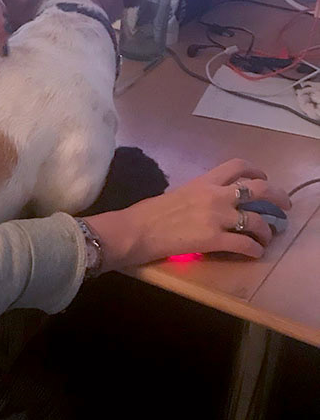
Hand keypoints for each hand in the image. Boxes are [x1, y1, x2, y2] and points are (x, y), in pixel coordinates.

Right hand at [84, 159, 292, 269]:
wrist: (135, 230)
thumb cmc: (148, 213)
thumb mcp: (176, 194)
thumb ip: (197, 195)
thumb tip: (205, 205)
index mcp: (204, 181)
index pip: (238, 166)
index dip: (257, 172)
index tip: (263, 179)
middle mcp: (215, 195)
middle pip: (259, 190)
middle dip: (278, 198)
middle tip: (284, 207)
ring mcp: (216, 218)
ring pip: (257, 220)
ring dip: (267, 230)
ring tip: (267, 238)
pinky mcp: (213, 240)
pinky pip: (245, 244)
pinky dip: (255, 250)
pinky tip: (254, 253)